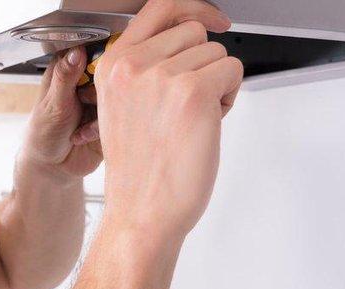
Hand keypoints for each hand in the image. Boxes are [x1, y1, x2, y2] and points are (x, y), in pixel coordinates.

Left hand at [19, 46, 103, 180]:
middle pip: (109, 73)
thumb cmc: (44, 133)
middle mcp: (87, 83)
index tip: (95, 73)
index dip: (97, 60)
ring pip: (116, 96)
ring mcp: (101, 101)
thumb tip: (76, 52)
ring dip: (98, 113)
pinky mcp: (110, 120)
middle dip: (99, 91)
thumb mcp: (53, 103)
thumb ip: (66, 77)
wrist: (52, 167)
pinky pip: (118, 117)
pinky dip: (101, 128)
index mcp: (70, 70)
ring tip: (79, 127)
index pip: (90, 52)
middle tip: (83, 102)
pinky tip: (83, 136)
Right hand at [94, 0, 242, 243]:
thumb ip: (144, 70)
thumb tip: (185, 44)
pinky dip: (229, 98)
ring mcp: (162, 77)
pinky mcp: (193, 92)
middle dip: (203, 64)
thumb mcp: (123, 108)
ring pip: (216, 53)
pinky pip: (232, 71)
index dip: (194, 10)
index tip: (214, 20)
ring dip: (216, 84)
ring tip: (192, 120)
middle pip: (194, 32)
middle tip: (188, 105)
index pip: (160, 8)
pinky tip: (207, 124)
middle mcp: (134, 65)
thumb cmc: (138, 172)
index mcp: (112, 65)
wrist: (141, 212)